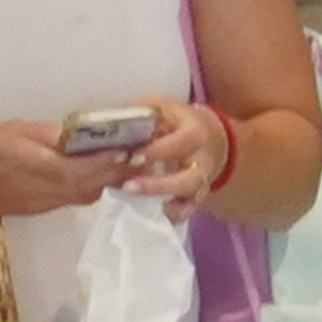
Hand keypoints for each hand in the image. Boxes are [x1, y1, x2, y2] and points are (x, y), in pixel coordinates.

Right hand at [0, 121, 124, 218]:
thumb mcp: (15, 131)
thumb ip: (48, 135)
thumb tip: (79, 136)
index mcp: (39, 170)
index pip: (83, 169)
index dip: (108, 162)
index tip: (130, 151)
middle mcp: (47, 193)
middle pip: (90, 187)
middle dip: (117, 174)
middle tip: (142, 159)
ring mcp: (44, 205)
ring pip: (85, 196)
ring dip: (106, 184)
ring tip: (127, 167)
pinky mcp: (40, 210)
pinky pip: (72, 200)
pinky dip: (90, 189)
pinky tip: (99, 177)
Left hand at [112, 97, 228, 222]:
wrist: (210, 137)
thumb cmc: (178, 120)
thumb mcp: (162, 106)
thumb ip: (141, 112)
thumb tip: (110, 120)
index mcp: (196, 132)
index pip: (183, 142)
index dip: (159, 151)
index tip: (133, 157)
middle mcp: (203, 160)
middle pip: (189, 179)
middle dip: (158, 186)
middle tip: (128, 187)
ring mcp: (202, 182)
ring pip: (189, 199)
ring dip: (163, 205)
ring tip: (136, 204)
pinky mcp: (197, 197)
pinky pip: (187, 211)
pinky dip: (170, 215)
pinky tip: (149, 214)